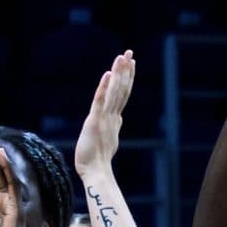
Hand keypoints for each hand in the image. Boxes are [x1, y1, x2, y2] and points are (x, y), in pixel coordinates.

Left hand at [75, 50, 135, 178]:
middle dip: (126, 70)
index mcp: (114, 119)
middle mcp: (112, 116)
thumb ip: (112, 126)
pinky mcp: (96, 121)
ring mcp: (105, 118)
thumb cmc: (97, 161)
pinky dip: (105, 88)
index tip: (131, 63)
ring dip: (118, 74)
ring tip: (122, 57)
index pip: (122, 94)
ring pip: (114, 92)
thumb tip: (119, 119)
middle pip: (121, 89)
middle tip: (130, 52)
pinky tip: (108, 74)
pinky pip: (101, 102)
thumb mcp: (107, 138)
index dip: (127, 78)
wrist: (96, 173)